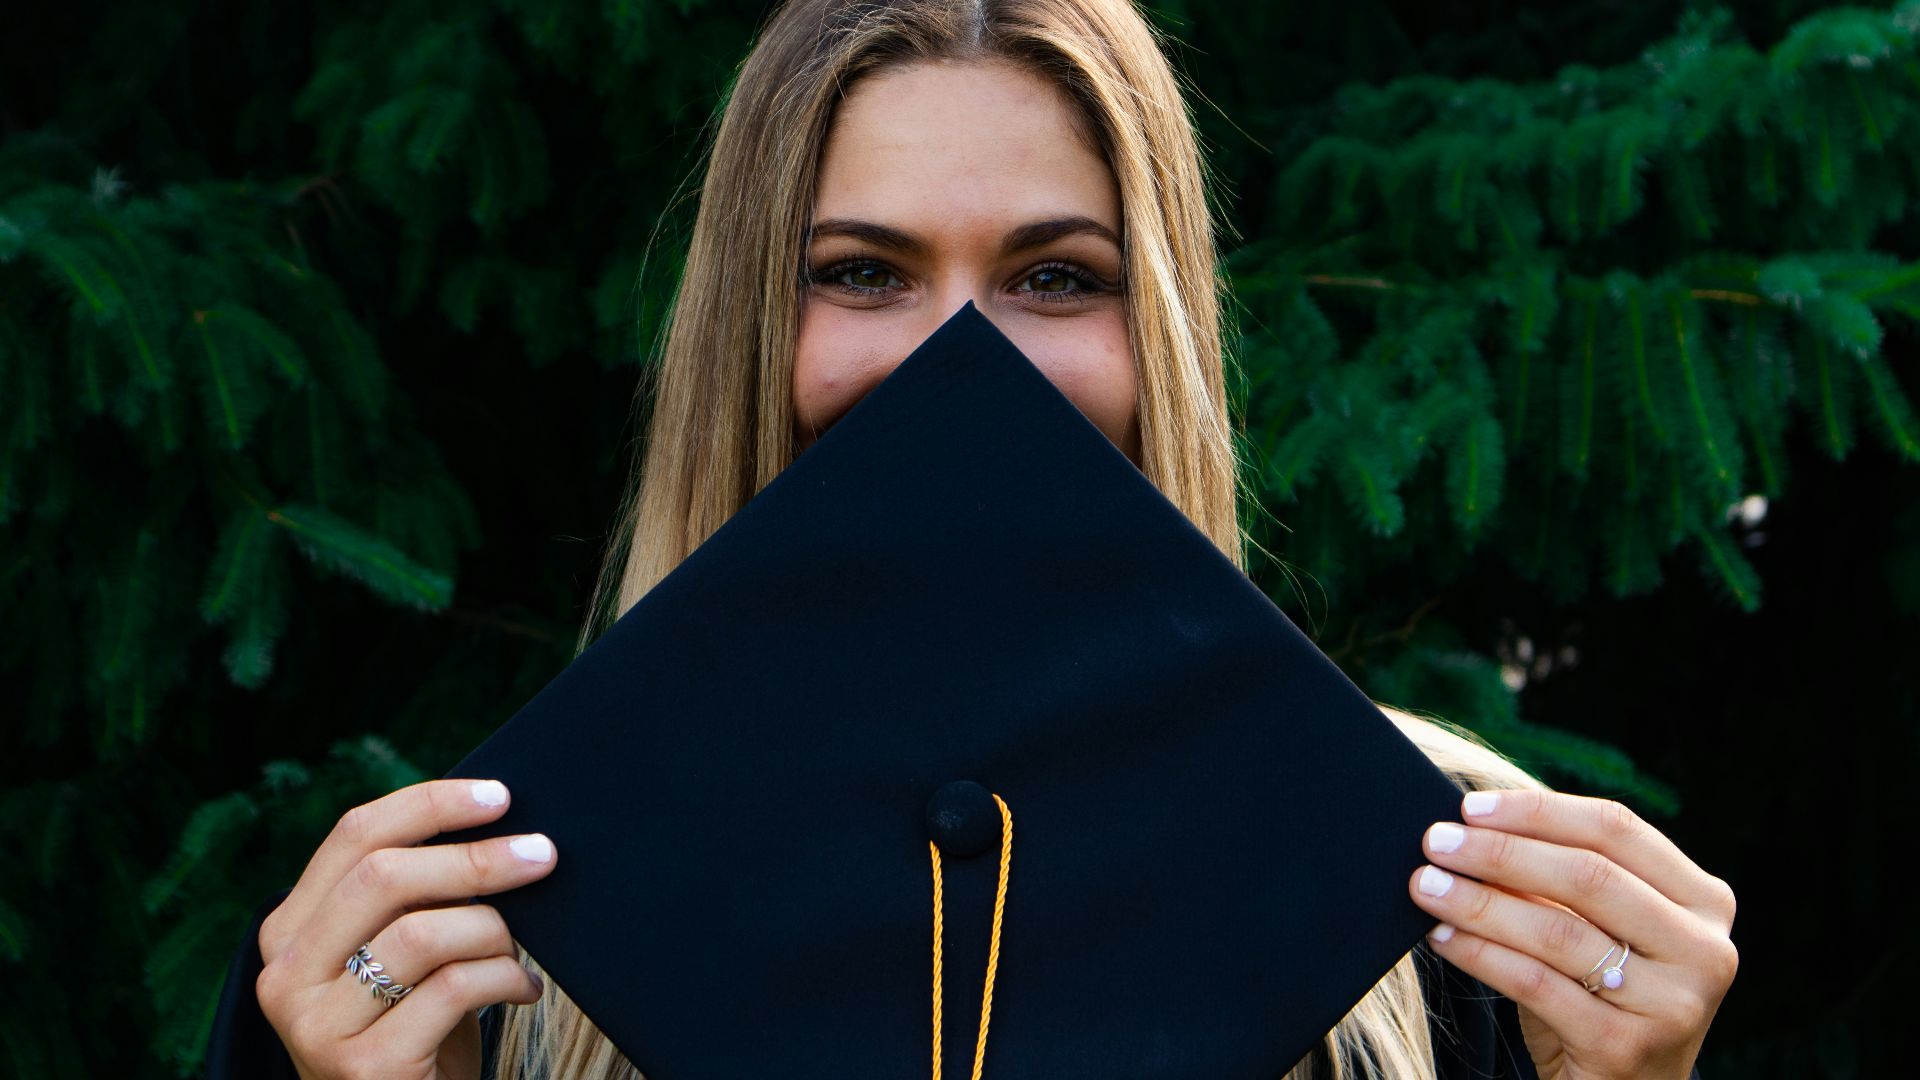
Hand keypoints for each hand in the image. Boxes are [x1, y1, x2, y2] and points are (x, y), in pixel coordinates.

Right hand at [253, 779, 558, 1079]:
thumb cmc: (414, 1029)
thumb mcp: (396, 957)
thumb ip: (411, 899)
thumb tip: (494, 822)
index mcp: (288, 931)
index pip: (354, 836)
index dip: (431, 803)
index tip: (499, 796)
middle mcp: (284, 976)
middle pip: (385, 876)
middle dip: (477, 858)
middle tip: (541, 855)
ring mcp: (317, 1026)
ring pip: (422, 933)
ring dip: (493, 931)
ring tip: (516, 954)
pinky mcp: (365, 1068)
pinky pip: (453, 988)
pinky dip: (504, 979)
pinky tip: (521, 990)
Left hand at [1407, 789, 1736, 1079]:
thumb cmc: (1601, 996)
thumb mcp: (1597, 930)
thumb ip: (1559, 880)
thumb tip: (1472, 826)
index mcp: (1704, 901)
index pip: (1616, 830)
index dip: (1539, 812)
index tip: (1471, 806)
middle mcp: (1704, 949)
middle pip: (1587, 876)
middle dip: (1500, 852)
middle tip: (1436, 842)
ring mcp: (1672, 1004)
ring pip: (1557, 931)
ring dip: (1479, 902)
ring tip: (1426, 885)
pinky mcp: (1626, 1047)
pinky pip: (1535, 983)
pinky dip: (1480, 954)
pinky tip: (1442, 937)